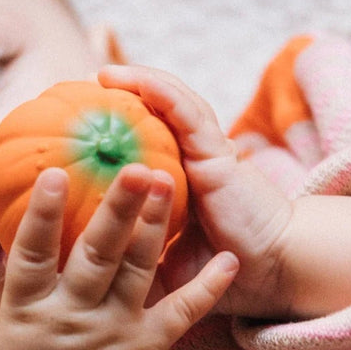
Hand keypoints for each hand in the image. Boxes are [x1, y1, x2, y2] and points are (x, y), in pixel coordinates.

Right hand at [0, 164, 236, 349]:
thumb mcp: (12, 331)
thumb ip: (27, 285)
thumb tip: (31, 232)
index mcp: (29, 309)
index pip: (32, 252)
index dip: (42, 213)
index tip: (55, 173)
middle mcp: (72, 314)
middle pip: (96, 253)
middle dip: (116, 209)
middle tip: (135, 166)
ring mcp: (112, 331)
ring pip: (137, 271)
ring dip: (154, 226)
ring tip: (168, 183)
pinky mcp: (147, 349)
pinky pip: (181, 314)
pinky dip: (207, 288)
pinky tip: (229, 263)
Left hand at [99, 65, 350, 319]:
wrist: (271, 273)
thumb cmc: (222, 275)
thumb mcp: (164, 266)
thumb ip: (132, 260)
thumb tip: (83, 270)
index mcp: (181, 183)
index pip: (148, 143)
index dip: (118, 128)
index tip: (79, 123)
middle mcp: (192, 162)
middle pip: (157, 115)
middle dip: (123, 96)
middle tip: (80, 86)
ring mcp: (206, 153)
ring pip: (172, 104)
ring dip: (138, 82)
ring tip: (102, 73)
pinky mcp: (217, 152)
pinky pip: (186, 113)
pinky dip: (160, 92)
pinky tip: (133, 81)